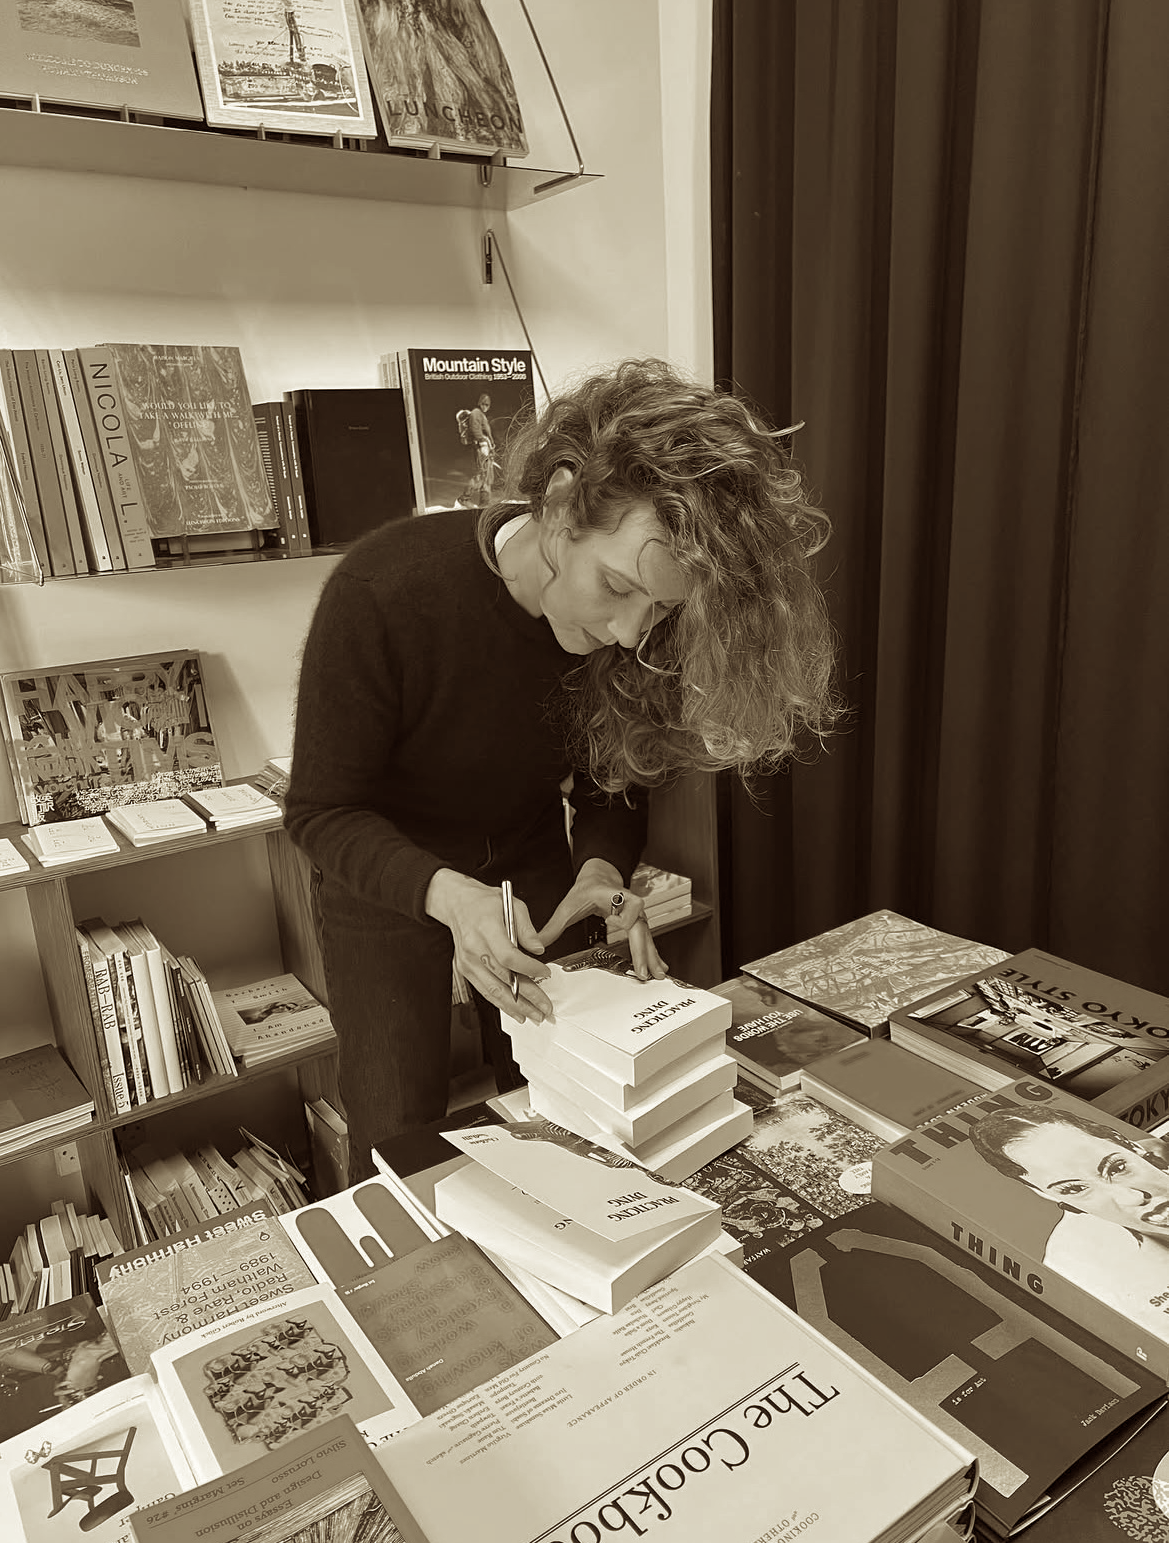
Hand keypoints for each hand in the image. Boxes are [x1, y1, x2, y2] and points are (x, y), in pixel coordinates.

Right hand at [425, 869, 551, 1023]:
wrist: (456, 904)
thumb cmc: (484, 903)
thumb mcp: (512, 904)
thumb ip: (527, 928)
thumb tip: (538, 949)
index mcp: (486, 928)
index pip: (508, 956)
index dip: (528, 968)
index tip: (545, 973)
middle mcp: (474, 948)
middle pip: (503, 978)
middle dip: (527, 996)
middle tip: (545, 1007)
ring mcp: (467, 962)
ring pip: (493, 990)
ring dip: (516, 1007)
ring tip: (534, 1015)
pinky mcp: (465, 970)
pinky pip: (485, 991)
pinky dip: (501, 1004)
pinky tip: (516, 1011)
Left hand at [537, 857, 668, 980]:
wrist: (600, 877)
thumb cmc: (588, 888)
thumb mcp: (568, 905)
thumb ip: (553, 926)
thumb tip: (538, 944)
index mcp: (615, 896)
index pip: (629, 904)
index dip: (625, 916)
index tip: (615, 924)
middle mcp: (630, 905)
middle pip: (641, 927)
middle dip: (643, 950)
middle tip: (642, 971)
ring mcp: (636, 915)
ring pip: (647, 936)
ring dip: (652, 956)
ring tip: (657, 974)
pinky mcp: (637, 923)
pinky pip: (647, 939)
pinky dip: (652, 954)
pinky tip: (658, 967)